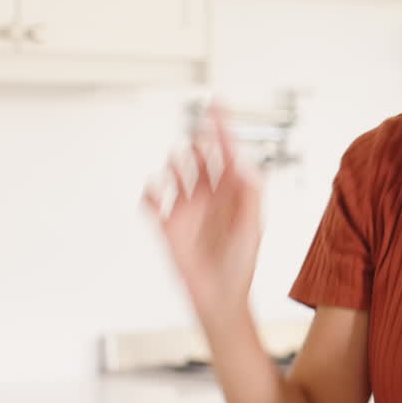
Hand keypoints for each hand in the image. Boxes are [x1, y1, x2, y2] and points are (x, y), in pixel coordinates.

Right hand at [141, 102, 263, 322]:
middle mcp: (210, 196)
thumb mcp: (252, 228)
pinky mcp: (167, 225)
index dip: (223, 127)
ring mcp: (188, 209)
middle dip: (198, 144)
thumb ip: (251, 196)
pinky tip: (153, 193)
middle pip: (201, 157)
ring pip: (176, 173)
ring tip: (177, 165)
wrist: (219, 298)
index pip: (228, 152)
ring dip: (175, 165)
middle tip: (197, 137)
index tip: (218, 104)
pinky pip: (152, 201)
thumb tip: (248, 167)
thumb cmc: (240, 266)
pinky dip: (149, 193)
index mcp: (234, 193)